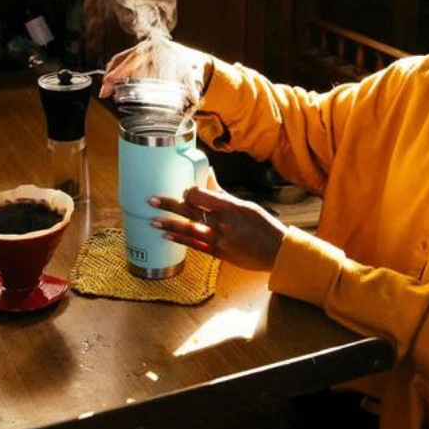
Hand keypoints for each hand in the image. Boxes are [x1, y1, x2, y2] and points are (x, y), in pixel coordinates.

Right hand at [99, 37, 212, 104]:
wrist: (185, 53)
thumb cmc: (184, 62)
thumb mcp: (188, 73)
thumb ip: (190, 86)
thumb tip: (195, 100)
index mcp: (154, 50)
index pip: (132, 60)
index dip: (119, 72)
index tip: (111, 83)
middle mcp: (144, 47)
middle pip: (121, 60)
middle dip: (110, 77)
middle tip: (104, 93)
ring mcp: (138, 48)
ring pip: (118, 59)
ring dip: (110, 74)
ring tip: (106, 91)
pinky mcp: (135, 52)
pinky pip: (121, 59)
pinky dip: (114, 70)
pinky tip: (112, 82)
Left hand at [148, 181, 286, 271]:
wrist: (277, 252)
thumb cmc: (264, 226)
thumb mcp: (246, 206)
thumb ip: (222, 193)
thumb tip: (208, 174)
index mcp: (231, 207)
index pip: (201, 196)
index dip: (188, 192)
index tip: (183, 190)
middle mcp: (223, 223)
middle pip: (190, 211)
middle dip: (169, 205)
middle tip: (152, 200)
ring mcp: (220, 240)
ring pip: (188, 230)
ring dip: (169, 224)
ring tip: (152, 220)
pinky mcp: (219, 254)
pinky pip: (195, 245)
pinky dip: (180, 239)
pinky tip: (167, 235)